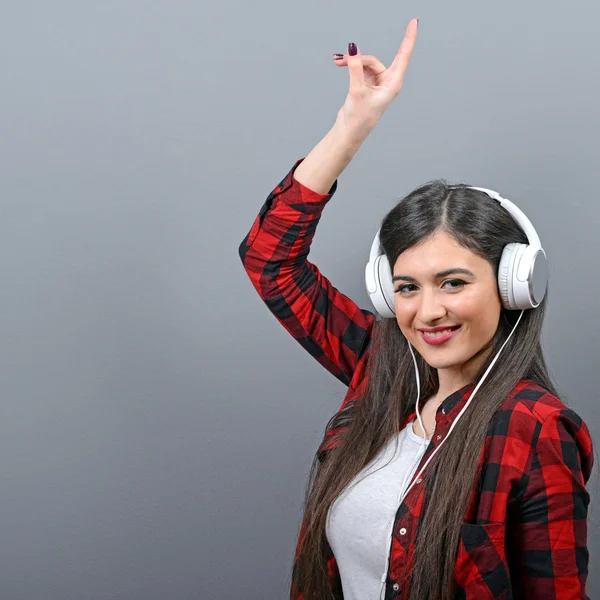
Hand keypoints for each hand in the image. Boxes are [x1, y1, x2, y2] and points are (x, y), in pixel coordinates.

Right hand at [333, 18, 418, 138]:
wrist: (349, 132)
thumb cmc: (359, 118)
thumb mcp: (357, 90)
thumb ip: (355, 68)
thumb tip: (353, 48)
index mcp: (392, 84)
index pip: (403, 55)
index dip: (409, 38)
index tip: (414, 22)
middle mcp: (387, 82)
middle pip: (374, 60)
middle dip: (358, 58)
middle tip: (341, 60)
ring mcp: (377, 83)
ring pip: (365, 64)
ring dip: (352, 62)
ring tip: (337, 62)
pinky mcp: (367, 85)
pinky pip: (360, 69)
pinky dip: (351, 66)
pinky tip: (340, 64)